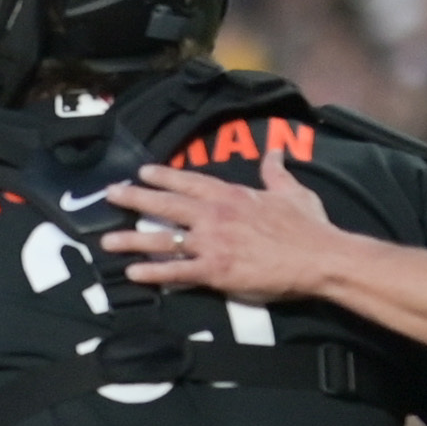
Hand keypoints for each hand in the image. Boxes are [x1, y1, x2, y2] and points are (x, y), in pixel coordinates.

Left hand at [99, 148, 343, 299]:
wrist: (320, 257)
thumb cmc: (308, 226)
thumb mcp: (292, 191)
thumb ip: (276, 172)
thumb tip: (276, 152)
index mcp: (232, 195)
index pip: (190, 181)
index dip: (163, 176)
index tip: (142, 172)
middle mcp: (215, 215)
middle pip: (166, 205)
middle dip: (135, 199)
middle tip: (110, 195)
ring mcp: (213, 243)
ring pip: (164, 239)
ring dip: (133, 239)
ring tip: (106, 242)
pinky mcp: (217, 271)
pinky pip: (178, 272)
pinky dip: (154, 273)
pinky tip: (133, 273)